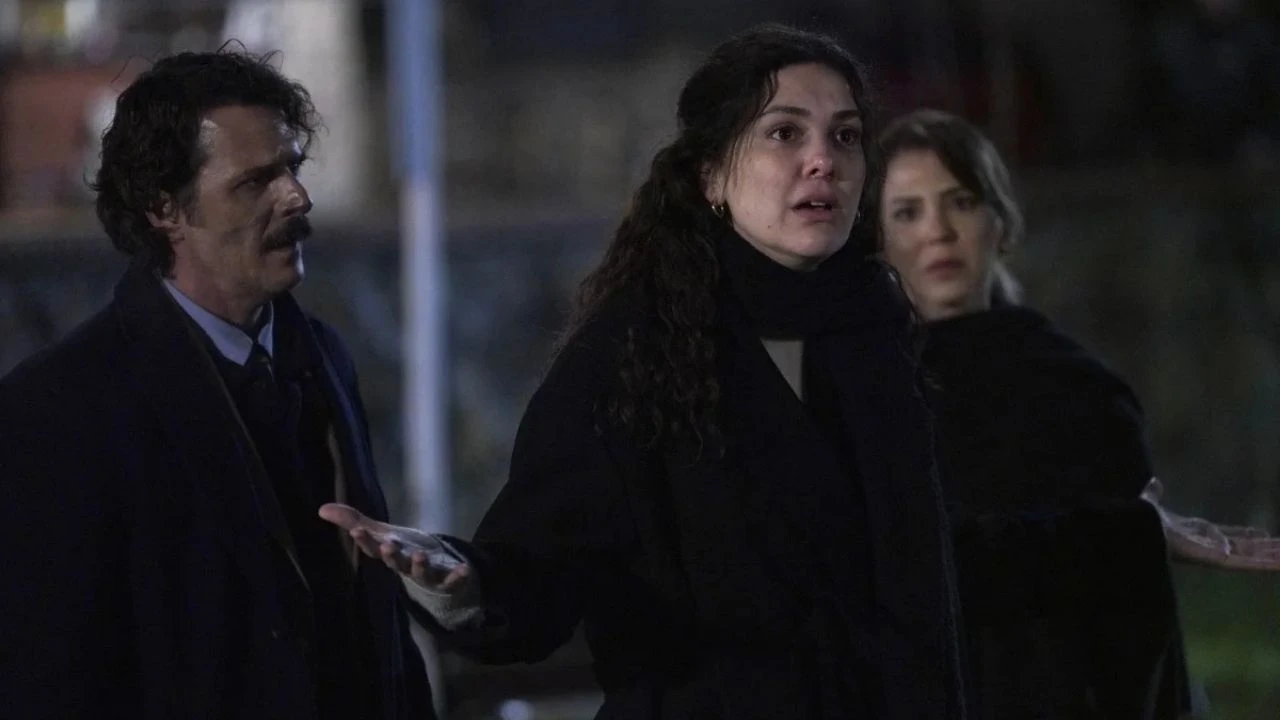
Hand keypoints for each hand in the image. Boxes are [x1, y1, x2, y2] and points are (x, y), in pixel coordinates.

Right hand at [318, 503, 472, 592]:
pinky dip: (457, 576)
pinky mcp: (447, 581)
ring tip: (420, 556)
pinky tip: (464, 569)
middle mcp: (405, 567)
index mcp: (389, 555)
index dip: (365, 541)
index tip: (356, 531)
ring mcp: (426, 576)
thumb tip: (322, 509)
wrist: (433, 573)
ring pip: (421, 574)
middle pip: (396, 564)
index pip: (373, 549)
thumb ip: (353, 521)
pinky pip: (452, 581)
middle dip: (392, 555)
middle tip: (388, 546)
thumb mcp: (380, 533)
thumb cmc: (402, 550)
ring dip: (420, 566)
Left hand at [1142, 478, 1279, 570]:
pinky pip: (1246, 563)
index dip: (1247, 535)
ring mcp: (1216, 554)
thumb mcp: (1151, 504)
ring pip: (1251, 556)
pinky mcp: (1218, 559)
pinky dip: (1265, 564)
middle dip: (1267, 548)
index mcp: (1199, 533)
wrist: (1139, 531)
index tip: (1263, 534)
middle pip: (1246, 548)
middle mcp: (1210, 545)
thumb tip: (1154, 482)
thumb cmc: (1143, 522)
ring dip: (1272, 556)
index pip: (1230, 536)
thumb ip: (1153, 495)